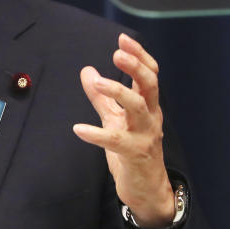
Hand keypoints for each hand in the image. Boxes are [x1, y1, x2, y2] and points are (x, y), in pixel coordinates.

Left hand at [73, 34, 174, 228]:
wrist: (146, 189)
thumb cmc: (132, 150)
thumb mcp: (116, 119)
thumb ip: (102, 97)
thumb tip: (86, 70)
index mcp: (148, 106)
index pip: (150, 75)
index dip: (139, 56)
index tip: (122, 39)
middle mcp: (150, 117)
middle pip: (150, 85)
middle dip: (136, 67)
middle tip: (117, 54)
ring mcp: (145, 135)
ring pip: (138, 107)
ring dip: (119, 92)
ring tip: (98, 83)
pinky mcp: (134, 154)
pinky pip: (116, 141)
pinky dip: (97, 134)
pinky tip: (79, 129)